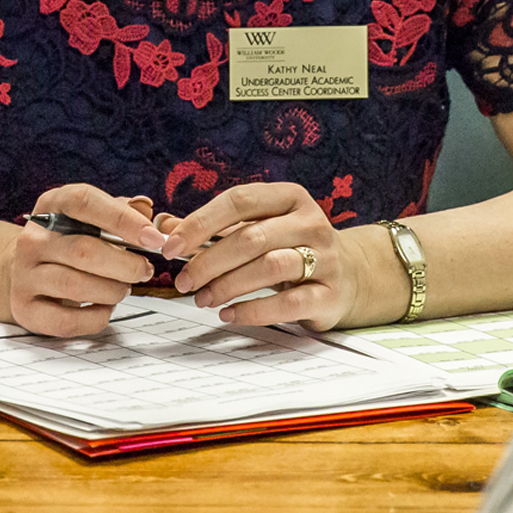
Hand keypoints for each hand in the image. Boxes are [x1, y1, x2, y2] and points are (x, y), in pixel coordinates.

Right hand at [8, 185, 170, 336]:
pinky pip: (66, 320)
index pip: (84, 202)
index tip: (153, 238)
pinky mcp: (25, 308)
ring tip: (124, 288)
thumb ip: (121, 210)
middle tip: (145, 270)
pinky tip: (105, 308)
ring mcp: (24, 274)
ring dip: (112, 290)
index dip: (123, 219)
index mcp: (52, 205)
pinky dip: (95, 317)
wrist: (26, 267)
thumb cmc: (70, 240)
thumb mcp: (92, 216)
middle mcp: (33, 239)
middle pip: (84, 250)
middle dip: (126, 264)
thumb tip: (144, 208)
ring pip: (75, 285)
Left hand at [164, 182, 356, 330]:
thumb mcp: (258, 228)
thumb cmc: (292, 248)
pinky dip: (253, 310)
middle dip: (209, 261)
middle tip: (183, 282)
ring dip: (228, 285)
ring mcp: (325, 257)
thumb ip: (213, 227)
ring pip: (270, 267)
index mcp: (289, 198)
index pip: (240, 200)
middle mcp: (310, 222)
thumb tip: (163, 225)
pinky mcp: (329, 293)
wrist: (350, 275)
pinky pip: (288, 303)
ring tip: (203, 299)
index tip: (171, 246)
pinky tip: (229, 315)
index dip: (201, 222)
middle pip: (251, 237)